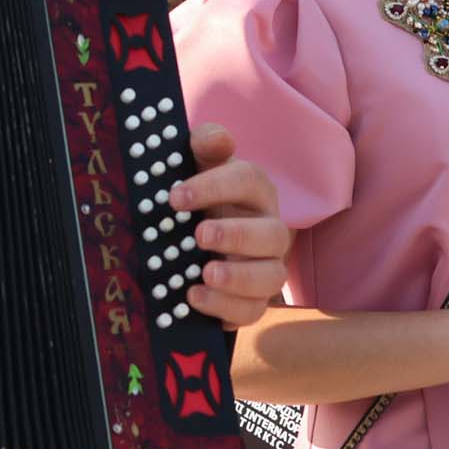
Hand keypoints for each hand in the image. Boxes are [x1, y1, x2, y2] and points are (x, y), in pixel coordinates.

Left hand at [168, 125, 289, 327]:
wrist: (194, 240)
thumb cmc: (199, 197)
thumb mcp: (197, 165)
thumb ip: (206, 146)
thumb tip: (217, 139)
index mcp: (255, 192)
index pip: (249, 181)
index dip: (215, 187)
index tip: (175, 197)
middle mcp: (269, 229)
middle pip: (273, 234)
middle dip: (237, 235)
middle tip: (199, 235)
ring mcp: (266, 267)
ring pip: (272, 276)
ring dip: (239, 277)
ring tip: (205, 274)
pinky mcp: (253, 300)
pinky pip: (252, 310)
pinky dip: (226, 307)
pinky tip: (194, 298)